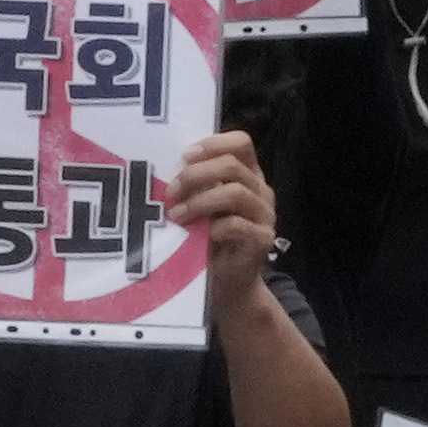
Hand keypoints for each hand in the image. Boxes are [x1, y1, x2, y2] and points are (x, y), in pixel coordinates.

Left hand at [179, 129, 279, 280]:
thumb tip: (163, 172)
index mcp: (247, 174)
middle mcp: (260, 190)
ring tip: (177, 215)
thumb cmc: (208, 240)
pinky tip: (200, 235)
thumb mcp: (201, 207)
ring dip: (200, 202)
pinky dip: (215, 227)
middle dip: (196, 175)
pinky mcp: (262, 240)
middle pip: (233, 165)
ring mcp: (265, 214)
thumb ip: (194, 188)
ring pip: (235, 192)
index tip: (184, 157)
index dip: (213, 144)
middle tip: (171, 192)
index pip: (240, 143)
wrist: (227, 283)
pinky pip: (238, 225)